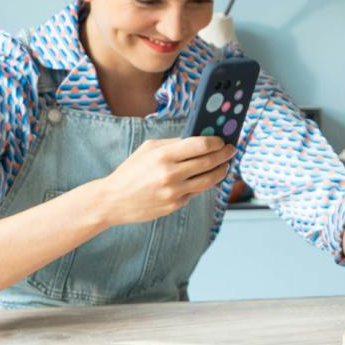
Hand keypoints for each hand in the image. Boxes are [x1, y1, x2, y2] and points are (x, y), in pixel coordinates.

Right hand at [93, 136, 232, 227]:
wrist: (113, 200)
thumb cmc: (131, 171)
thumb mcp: (148, 149)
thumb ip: (174, 143)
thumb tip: (200, 139)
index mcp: (163, 155)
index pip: (200, 145)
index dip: (216, 142)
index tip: (222, 140)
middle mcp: (170, 174)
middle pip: (208, 162)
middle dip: (224, 155)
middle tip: (231, 150)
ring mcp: (174, 192)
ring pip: (208, 180)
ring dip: (221, 171)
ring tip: (225, 165)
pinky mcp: (175, 205)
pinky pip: (196, 192)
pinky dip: (203, 184)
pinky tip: (207, 177)